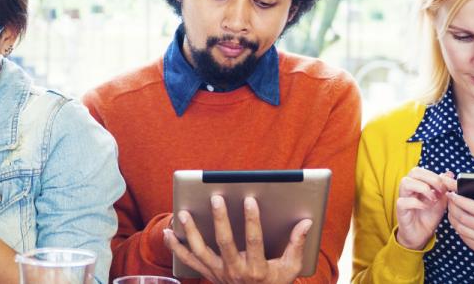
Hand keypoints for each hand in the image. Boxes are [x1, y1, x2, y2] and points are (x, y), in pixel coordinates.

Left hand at [162, 195, 312, 283]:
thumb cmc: (275, 283)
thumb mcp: (290, 268)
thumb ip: (297, 245)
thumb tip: (306, 222)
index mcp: (257, 269)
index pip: (254, 241)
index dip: (252, 220)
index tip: (250, 199)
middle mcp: (236, 272)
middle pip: (225, 243)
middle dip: (220, 219)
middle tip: (216, 197)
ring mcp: (219, 274)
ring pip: (201, 251)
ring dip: (190, 232)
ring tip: (183, 213)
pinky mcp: (208, 274)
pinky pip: (189, 261)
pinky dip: (175, 247)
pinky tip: (167, 232)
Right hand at [394, 168, 452, 249]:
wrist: (422, 234)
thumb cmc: (429, 216)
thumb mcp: (441, 200)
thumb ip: (444, 187)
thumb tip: (450, 174)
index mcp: (417, 183)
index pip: (423, 170)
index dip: (436, 175)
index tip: (447, 187)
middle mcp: (408, 188)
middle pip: (414, 172)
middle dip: (430, 178)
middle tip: (441, 190)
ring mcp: (403, 197)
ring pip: (405, 182)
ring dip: (423, 188)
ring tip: (433, 198)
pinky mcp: (400, 210)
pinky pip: (404, 201)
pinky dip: (418, 203)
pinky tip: (426, 207)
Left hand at [446, 185, 473, 259]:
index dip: (462, 201)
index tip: (453, 193)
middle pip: (466, 218)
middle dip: (453, 206)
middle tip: (449, 197)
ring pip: (461, 228)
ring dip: (452, 216)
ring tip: (450, 206)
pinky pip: (463, 237)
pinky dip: (456, 226)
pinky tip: (455, 218)